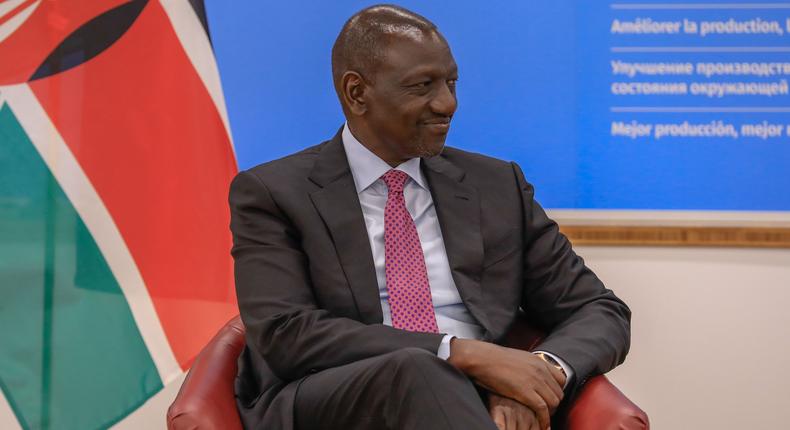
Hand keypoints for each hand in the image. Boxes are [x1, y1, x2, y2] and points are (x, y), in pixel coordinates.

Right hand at [448, 339, 564, 429]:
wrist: (483, 358)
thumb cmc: (494, 359)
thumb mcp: (518, 358)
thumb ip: (528, 366)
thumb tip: (530, 373)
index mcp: (539, 361)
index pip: (561, 379)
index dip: (556, 390)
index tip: (549, 397)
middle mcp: (540, 371)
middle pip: (559, 392)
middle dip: (554, 404)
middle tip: (546, 411)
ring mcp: (534, 381)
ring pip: (554, 402)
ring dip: (550, 412)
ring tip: (541, 417)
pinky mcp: (526, 392)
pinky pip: (543, 409)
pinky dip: (544, 419)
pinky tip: (541, 424)